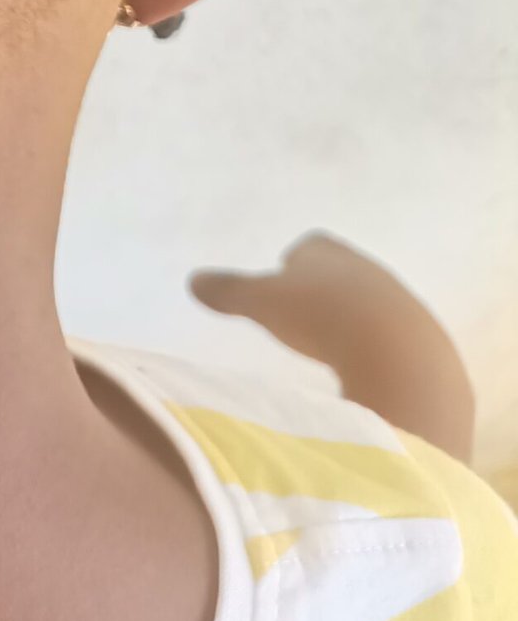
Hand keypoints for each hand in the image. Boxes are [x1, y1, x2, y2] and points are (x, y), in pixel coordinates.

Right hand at [191, 232, 474, 461]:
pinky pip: (395, 341)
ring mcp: (402, 305)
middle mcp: (368, 270)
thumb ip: (228, 291)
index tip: (284, 280)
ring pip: (372, 307)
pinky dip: (378, 352)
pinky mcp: (426, 343)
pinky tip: (364, 374)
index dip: (295, 262)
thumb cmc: (321, 318)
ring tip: (334, 350)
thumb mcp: (262, 303)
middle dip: (325, 292)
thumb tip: (193, 281)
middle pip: (344, 274)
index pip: (311, 246)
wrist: (399, 354)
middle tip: (305, 316)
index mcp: (329, 252)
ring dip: (354, 323)